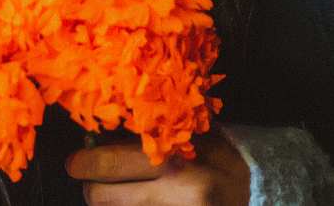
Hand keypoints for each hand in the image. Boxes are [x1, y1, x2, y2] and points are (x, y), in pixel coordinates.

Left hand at [66, 133, 249, 205]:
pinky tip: (140, 204)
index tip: (75, 163)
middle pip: (101, 199)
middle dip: (93, 190)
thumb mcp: (186, 135)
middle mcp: (175, 194)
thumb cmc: (218, 157)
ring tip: (124, 195)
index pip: (107, 164)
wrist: (258, 190)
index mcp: (174, 160)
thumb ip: (146, 136)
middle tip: (95, 183)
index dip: (83, 163)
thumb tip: (94, 139)